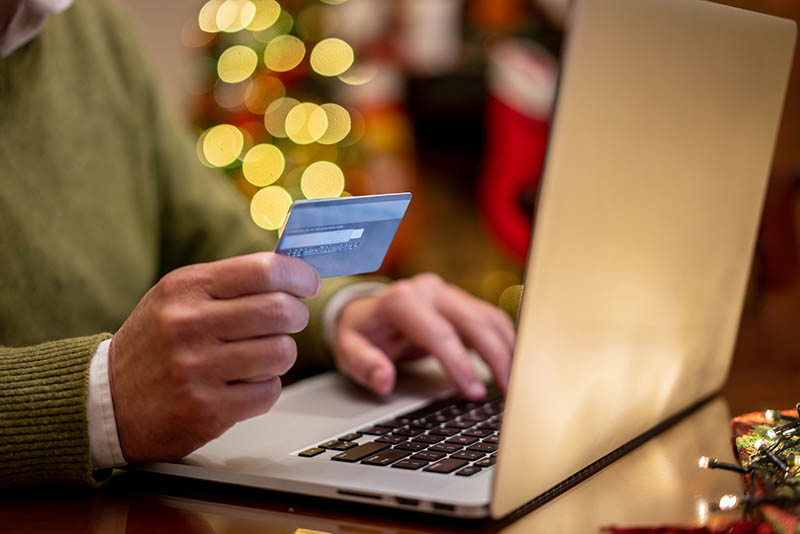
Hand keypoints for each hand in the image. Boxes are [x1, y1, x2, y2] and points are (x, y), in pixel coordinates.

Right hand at [109, 253, 319, 462]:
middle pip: (280, 311)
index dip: (299, 275)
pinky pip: (269, 391)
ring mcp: (197, 369)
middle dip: (297, 315)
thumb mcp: (178, 298)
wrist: (107, 402)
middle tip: (290, 321)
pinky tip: (241, 385)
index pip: (263, 269)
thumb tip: (292, 269)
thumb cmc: (154, 345)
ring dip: (280, 355)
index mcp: (185, 288)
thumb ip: (230, 283)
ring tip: (259, 356)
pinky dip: (265, 388)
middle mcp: (189, 324)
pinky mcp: (207, 409)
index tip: (308, 284)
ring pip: (281, 352)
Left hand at [332, 273, 514, 399]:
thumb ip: (365, 365)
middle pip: (473, 321)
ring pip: (488, 317)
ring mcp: (447, 292)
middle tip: (508, 391)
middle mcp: (428, 290)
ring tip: (516, 382)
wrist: (366, 312)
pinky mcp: (461, 300)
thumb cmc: (361, 333)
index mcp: (401, 301)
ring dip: (507, 349)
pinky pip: (490, 318)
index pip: (439, 333)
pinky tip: (513, 364)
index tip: (474, 393)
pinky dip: (506, 341)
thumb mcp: (348, 351)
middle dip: (495, 357)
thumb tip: (384, 380)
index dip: (459, 364)